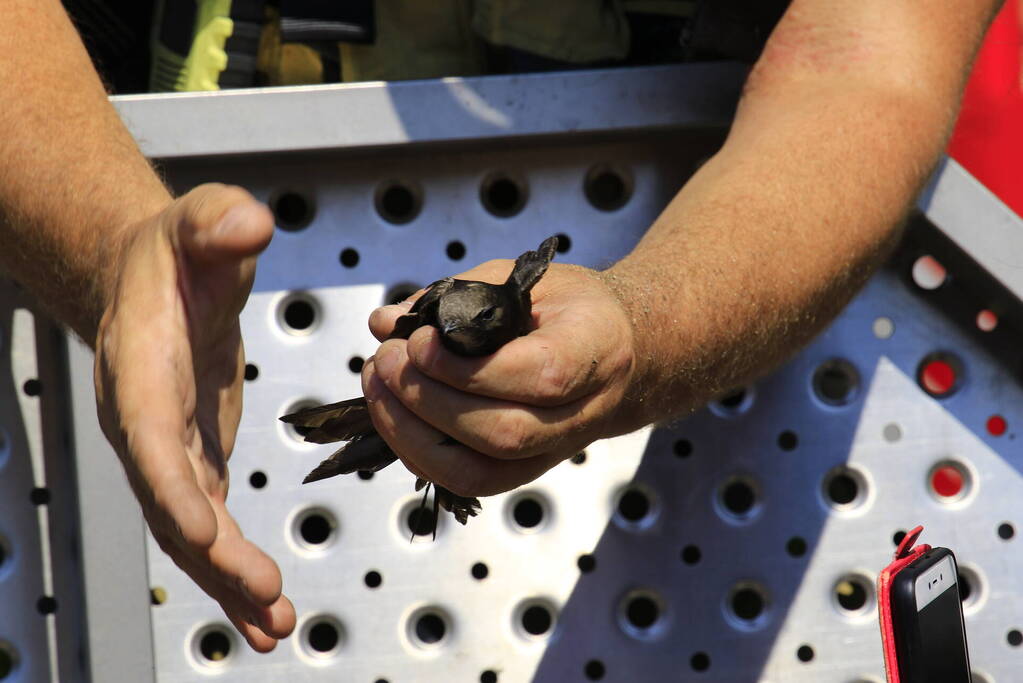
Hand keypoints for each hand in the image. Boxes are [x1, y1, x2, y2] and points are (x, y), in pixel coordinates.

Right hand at [93, 184, 295, 650]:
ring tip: (275, 627)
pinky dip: (235, 565)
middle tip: (266, 599)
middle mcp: (146, 423)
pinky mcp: (192, 460)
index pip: (150, 438)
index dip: (173, 486)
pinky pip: (210, 524)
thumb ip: (220, 223)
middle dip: (216, 556)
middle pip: (172, 503)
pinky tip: (267, 605)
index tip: (204, 530)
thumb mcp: (202, 222)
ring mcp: (167, 449)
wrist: (150, 279)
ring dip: (229, 581)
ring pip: (190, 529)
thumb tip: (248, 222)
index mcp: (142, 370)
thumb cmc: (174, 253)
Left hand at [362, 260, 637, 496]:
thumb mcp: (526, 280)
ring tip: (380, 386)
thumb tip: (386, 321)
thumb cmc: (575, 310)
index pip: (540, 376)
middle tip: (387, 359)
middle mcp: (582, 413)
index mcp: (595, 352)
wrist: (625, 354)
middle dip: (428, 399)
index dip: (468, 368)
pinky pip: (468, 481)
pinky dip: (419, 454)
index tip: (420, 341)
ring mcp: (554, 451)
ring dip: (412, 434)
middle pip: (502, 432)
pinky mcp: (526, 470)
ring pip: (479, 471)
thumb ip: (459, 296)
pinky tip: (394, 415)